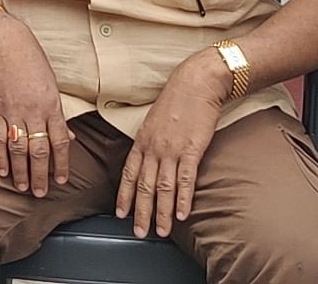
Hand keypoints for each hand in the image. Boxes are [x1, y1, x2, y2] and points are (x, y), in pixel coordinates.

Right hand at [0, 13, 72, 197]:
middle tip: (41, 193)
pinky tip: (2, 171)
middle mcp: (35, 111)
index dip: (61, 163)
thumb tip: (68, 137)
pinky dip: (0, 157)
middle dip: (41, 174)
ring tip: (23, 187)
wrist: (6, 43)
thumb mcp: (52, 86)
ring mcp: (15, 111)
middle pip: (40, 150)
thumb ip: (58, 114)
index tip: (61, 181)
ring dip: (22, 171)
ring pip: (20, 148)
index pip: (60, 141)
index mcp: (53, 105)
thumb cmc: (31, 61)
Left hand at [115, 54, 225, 237]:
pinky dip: (183, 199)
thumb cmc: (176, 100)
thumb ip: (149, 143)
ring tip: (162, 231)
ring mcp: (172, 150)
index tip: (120, 214)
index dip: (124, 196)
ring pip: (164, 188)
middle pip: (144, 186)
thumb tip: (146, 162)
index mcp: (142, 141)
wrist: (196, 83)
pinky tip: (183, 215)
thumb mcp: (153, 121)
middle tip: (140, 232)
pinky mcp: (192, 150)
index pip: (128, 174)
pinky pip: (185, 180)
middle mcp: (154, 148)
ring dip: (162, 213)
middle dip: (141, 212)